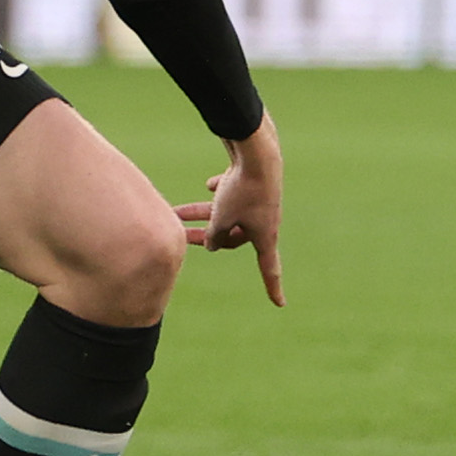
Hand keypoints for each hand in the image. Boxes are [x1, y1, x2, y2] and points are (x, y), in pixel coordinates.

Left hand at [177, 116, 283, 305]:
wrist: (257, 152)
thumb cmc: (242, 189)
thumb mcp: (221, 218)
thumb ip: (213, 235)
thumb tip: (210, 245)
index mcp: (265, 234)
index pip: (269, 268)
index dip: (273, 287)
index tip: (280, 304)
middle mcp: (266, 220)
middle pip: (233, 236)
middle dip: (206, 236)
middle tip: (179, 236)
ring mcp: (260, 201)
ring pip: (227, 215)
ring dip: (201, 214)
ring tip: (175, 212)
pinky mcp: (253, 183)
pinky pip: (233, 193)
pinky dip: (220, 191)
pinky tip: (208, 184)